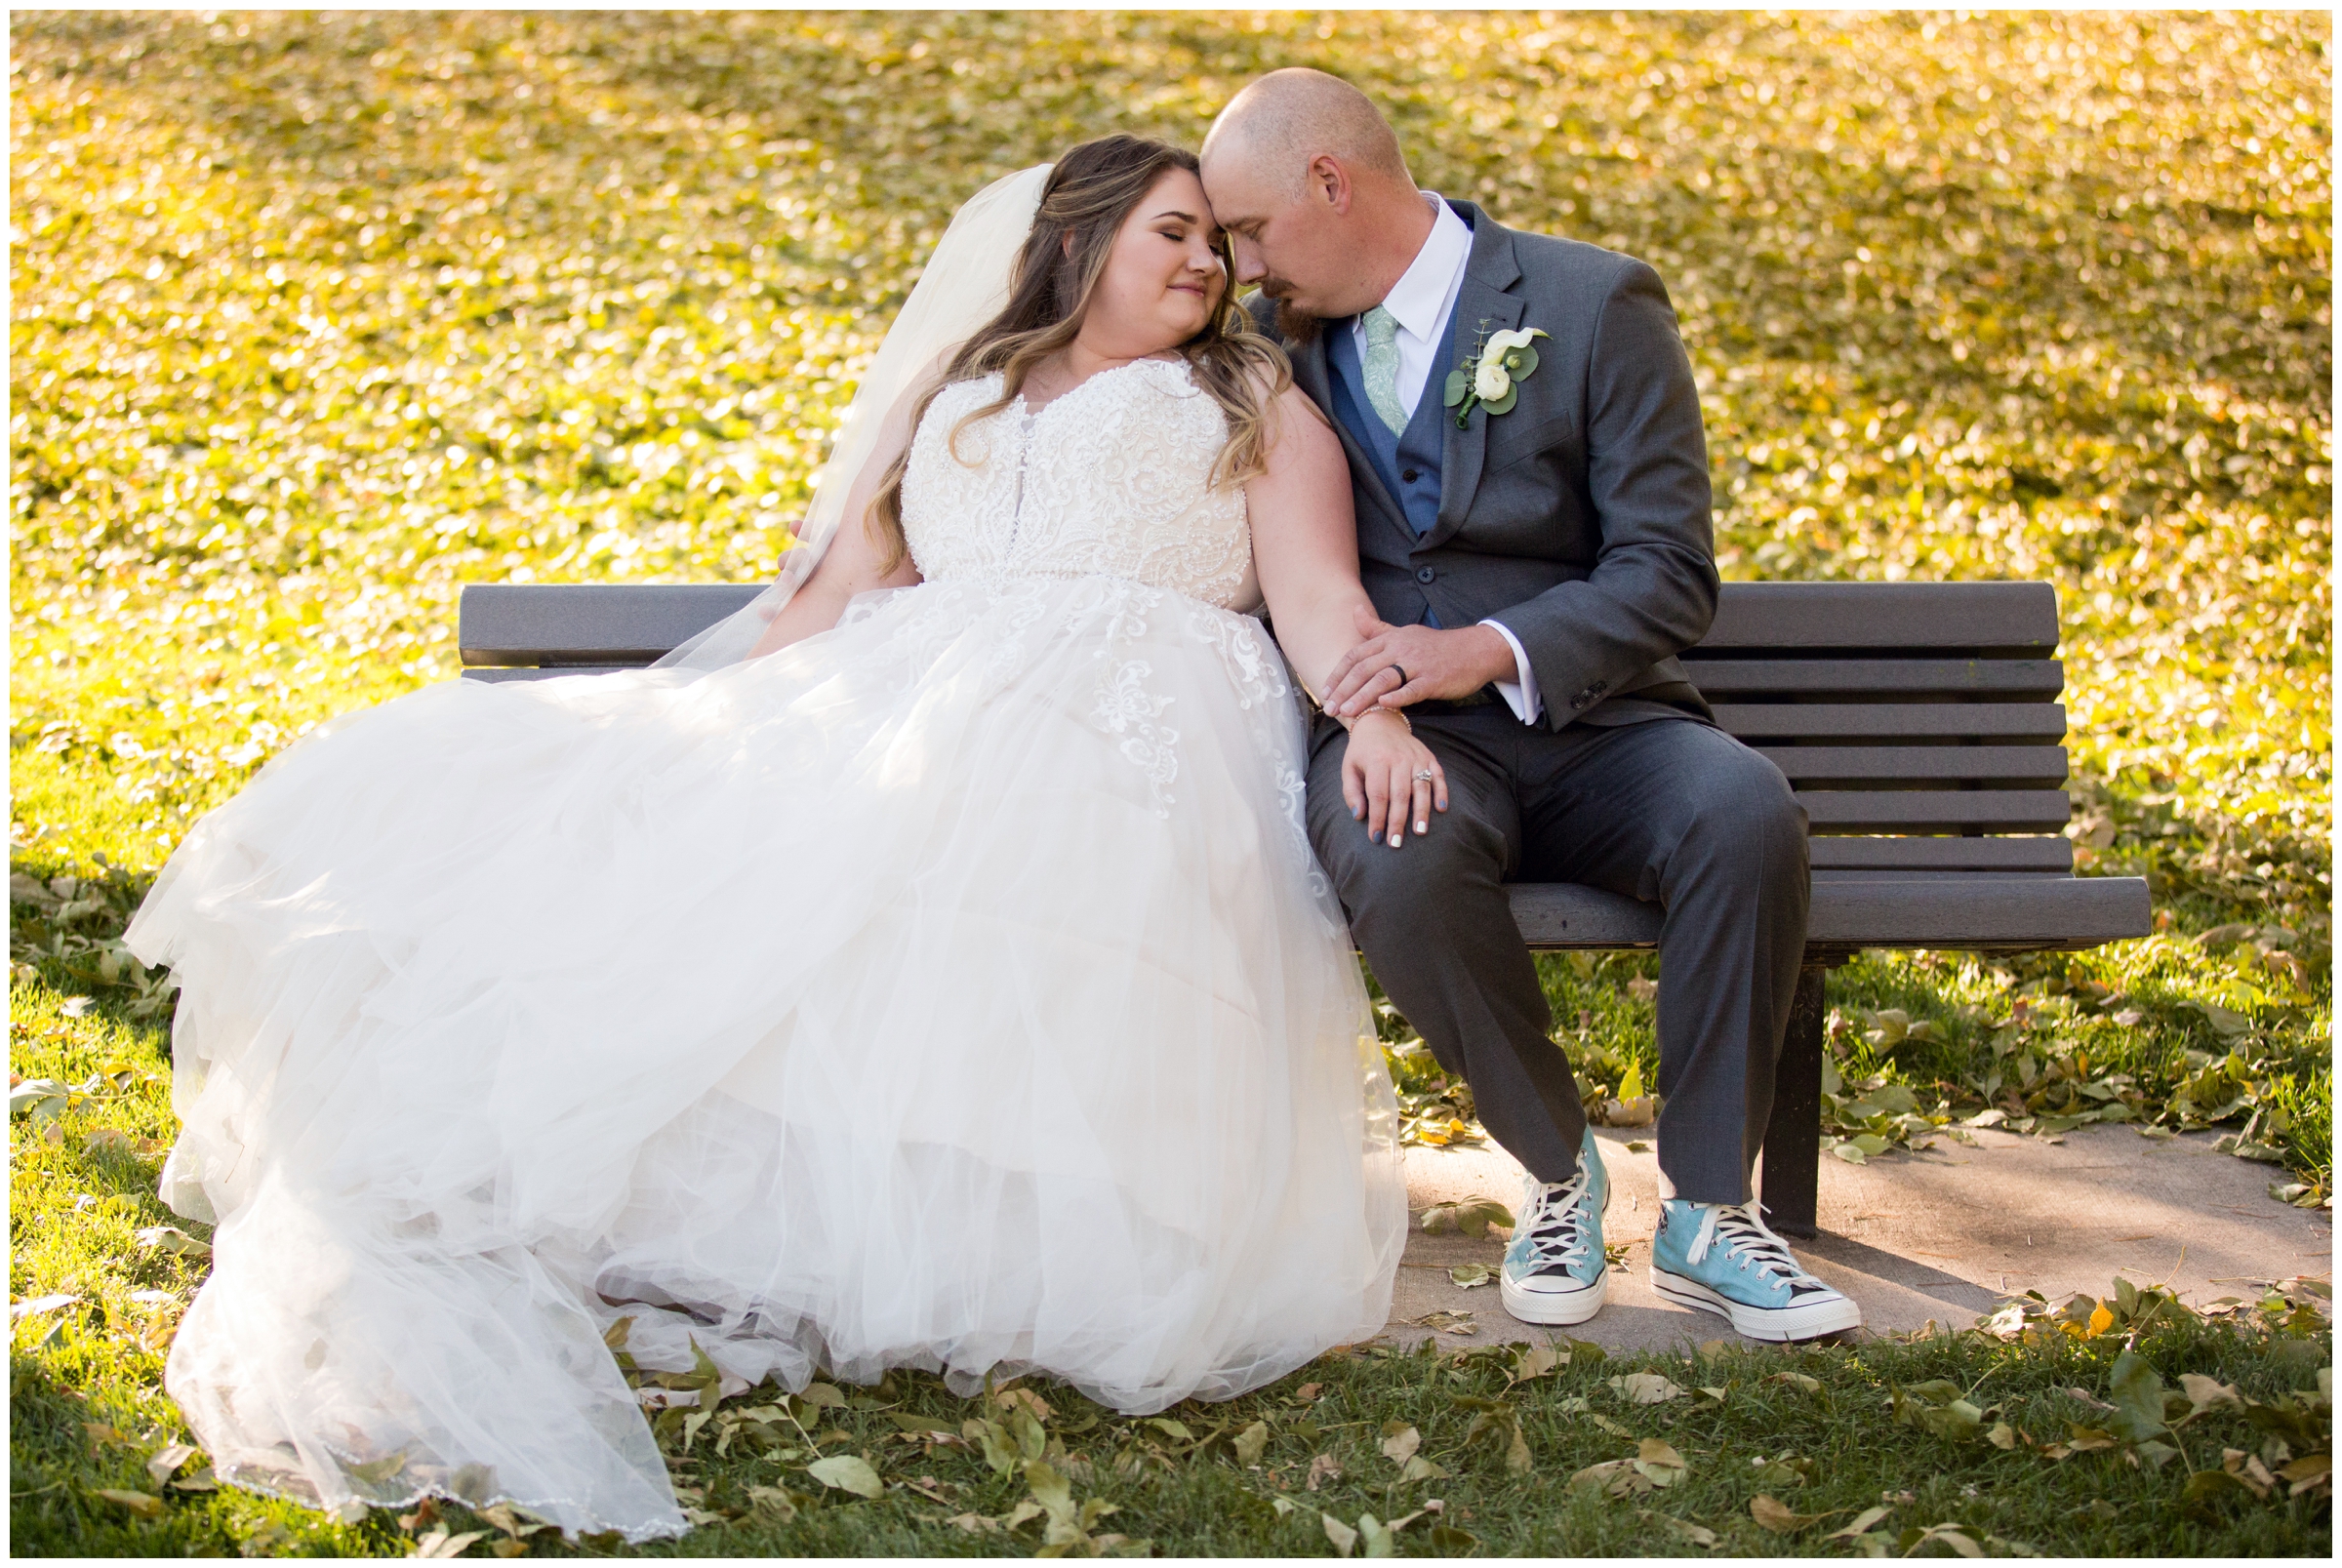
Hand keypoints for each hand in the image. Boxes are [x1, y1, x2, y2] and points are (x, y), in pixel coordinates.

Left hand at [1325, 604, 1517, 717]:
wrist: (1474, 650)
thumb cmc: (1435, 646)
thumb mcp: (1404, 633)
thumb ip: (1377, 628)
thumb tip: (1355, 611)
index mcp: (1391, 639)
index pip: (1356, 655)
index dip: (1338, 674)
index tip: (1324, 691)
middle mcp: (1401, 648)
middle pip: (1364, 669)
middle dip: (1343, 690)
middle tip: (1329, 709)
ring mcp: (1418, 664)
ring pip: (1383, 680)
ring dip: (1362, 697)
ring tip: (1346, 712)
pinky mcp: (1434, 679)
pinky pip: (1412, 689)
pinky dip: (1397, 697)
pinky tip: (1383, 705)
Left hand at [1341, 709, 1449, 849]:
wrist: (1380, 721)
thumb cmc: (1362, 751)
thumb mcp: (1349, 767)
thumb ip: (1351, 792)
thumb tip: (1359, 816)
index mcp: (1377, 761)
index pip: (1378, 795)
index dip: (1378, 818)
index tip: (1376, 837)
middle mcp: (1398, 759)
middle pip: (1400, 795)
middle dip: (1398, 821)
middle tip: (1396, 843)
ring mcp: (1416, 757)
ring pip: (1421, 787)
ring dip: (1422, 812)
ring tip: (1420, 832)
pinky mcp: (1429, 756)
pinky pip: (1438, 775)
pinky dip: (1442, 792)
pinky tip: (1442, 809)